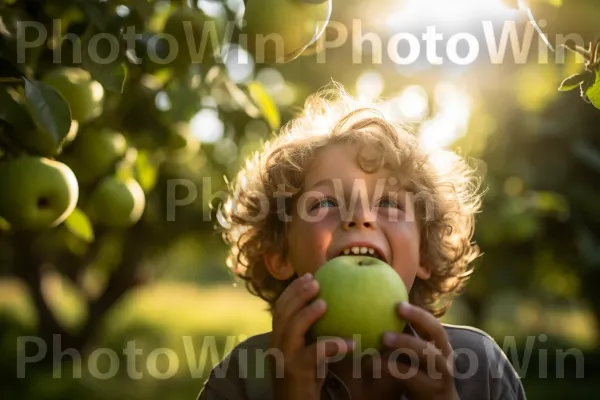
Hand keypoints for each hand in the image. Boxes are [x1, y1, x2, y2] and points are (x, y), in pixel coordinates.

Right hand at [268, 273, 354, 399]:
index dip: (293, 291)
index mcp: (277, 339)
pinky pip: (314, 353)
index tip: (310, 276)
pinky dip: (332, 345)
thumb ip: (315, 335)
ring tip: (324, 303)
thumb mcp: (309, 355)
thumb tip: (337, 311)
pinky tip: (350, 343)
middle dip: (297, 293)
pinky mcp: (295, 372)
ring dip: (307, 313)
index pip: (280, 309)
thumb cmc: (308, 382)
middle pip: (282, 313)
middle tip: (316, 281)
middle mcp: (276, 346)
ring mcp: (283, 359)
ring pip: (291, 329)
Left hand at [381, 302, 458, 399]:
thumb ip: (407, 340)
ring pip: (427, 353)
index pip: (433, 324)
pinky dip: (394, 367)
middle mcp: (444, 357)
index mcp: (441, 347)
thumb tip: (381, 316)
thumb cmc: (421, 378)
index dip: (418, 312)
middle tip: (396, 310)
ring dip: (405, 342)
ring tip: (384, 337)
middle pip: (437, 332)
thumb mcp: (418, 358)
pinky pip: (412, 376)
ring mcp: (441, 373)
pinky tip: (377, 363)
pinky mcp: (431, 389)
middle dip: (418, 318)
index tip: (399, 303)